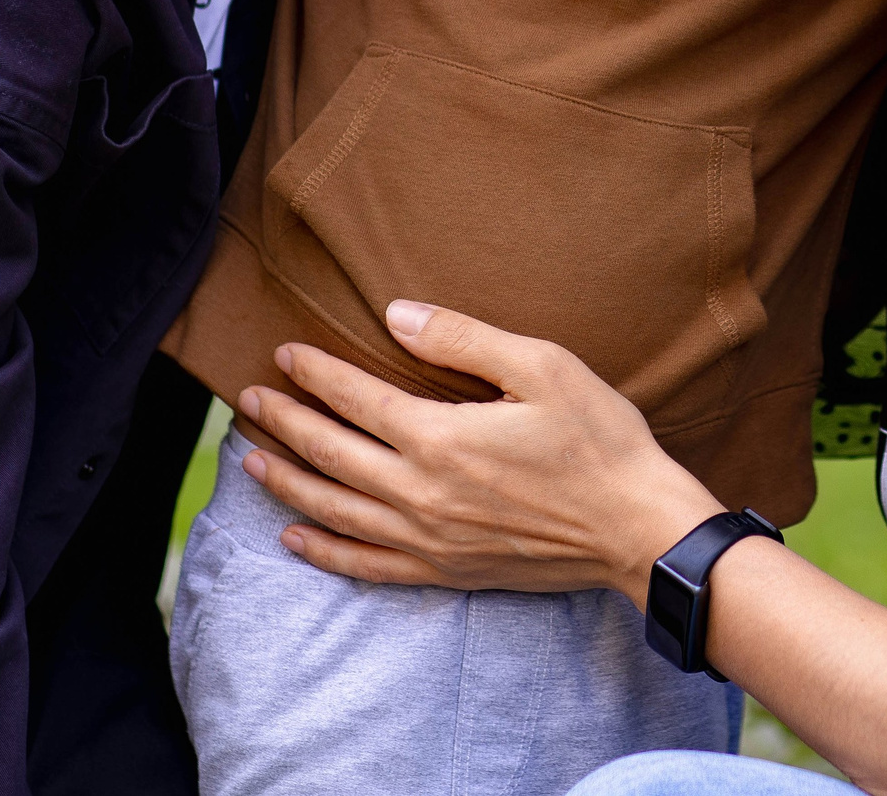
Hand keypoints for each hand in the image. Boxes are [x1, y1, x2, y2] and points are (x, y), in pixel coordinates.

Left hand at [236, 300, 724, 606]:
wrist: (638, 530)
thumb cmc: (600, 441)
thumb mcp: (543, 367)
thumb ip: (464, 339)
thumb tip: (397, 315)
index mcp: (440, 438)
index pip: (356, 398)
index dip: (316, 374)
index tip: (284, 353)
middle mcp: (421, 493)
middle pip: (331, 454)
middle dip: (285, 424)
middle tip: (248, 400)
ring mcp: (430, 539)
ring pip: (336, 510)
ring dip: (288, 484)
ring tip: (251, 461)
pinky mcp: (446, 571)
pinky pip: (366, 565)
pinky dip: (324, 551)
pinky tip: (296, 537)